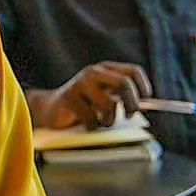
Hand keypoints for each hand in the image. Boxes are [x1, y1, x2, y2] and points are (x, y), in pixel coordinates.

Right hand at [29, 62, 150, 129]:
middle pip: (124, 83)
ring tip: (103, 122)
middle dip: (132, 103)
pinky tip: (88, 124)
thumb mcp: (104, 98)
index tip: (145, 101)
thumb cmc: (83, 107)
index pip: (132, 71)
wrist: (51, 111)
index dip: (143, 87)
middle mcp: (94, 72)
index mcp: (106, 69)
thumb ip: (120, 97)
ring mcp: (80, 83)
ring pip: (108, 103)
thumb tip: (141, 107)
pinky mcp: (69, 97)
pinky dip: (93, 125)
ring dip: (109, 119)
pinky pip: (91, 116)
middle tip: (129, 115)